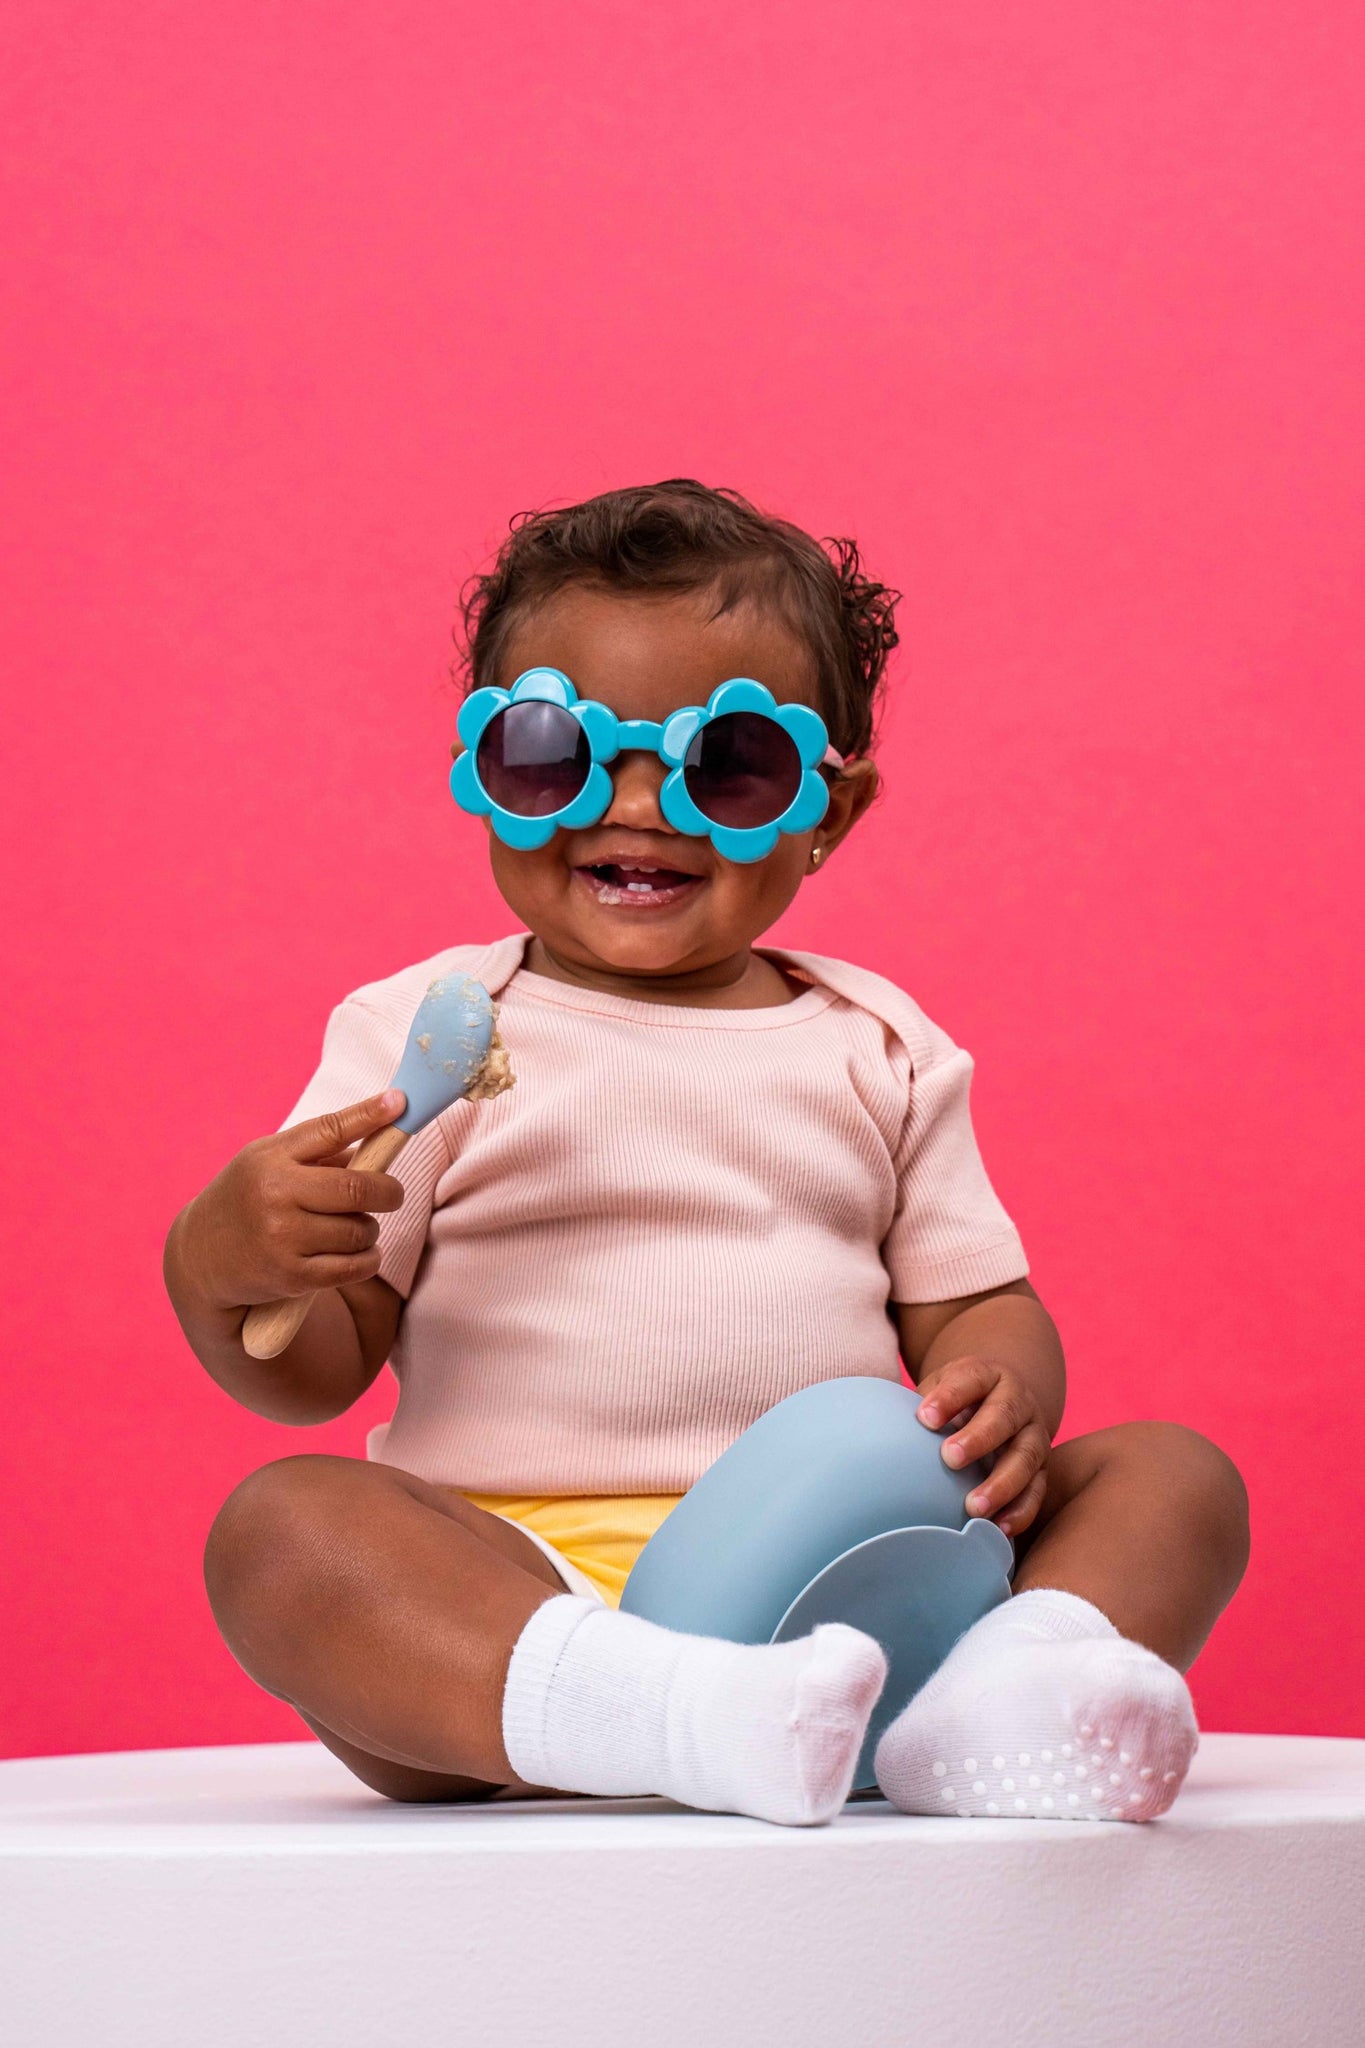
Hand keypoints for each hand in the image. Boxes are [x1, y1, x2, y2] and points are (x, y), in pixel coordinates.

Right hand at [170, 1091, 406, 1318]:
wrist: (201, 1255)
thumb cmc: (248, 1198)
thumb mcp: (268, 1161)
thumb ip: (319, 1152)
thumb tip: (382, 1138)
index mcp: (271, 1158)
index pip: (330, 1129)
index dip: (369, 1115)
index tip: (401, 1102)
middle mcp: (275, 1194)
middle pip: (358, 1187)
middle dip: (388, 1191)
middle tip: (391, 1194)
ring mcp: (282, 1237)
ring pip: (360, 1230)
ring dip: (369, 1229)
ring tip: (354, 1228)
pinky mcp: (291, 1275)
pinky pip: (355, 1266)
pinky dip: (368, 1259)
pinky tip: (360, 1253)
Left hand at [915, 1355, 1052, 1536]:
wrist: (1006, 1397)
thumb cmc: (959, 1399)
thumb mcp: (941, 1388)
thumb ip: (921, 1405)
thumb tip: (877, 1431)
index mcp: (988, 1374)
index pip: (970, 1379)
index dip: (949, 1398)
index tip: (925, 1417)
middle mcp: (1018, 1401)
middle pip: (1003, 1417)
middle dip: (979, 1438)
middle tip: (950, 1458)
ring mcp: (1034, 1434)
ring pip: (1025, 1457)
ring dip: (1001, 1484)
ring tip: (974, 1507)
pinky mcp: (1043, 1468)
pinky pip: (1037, 1491)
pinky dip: (1021, 1511)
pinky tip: (1000, 1528)